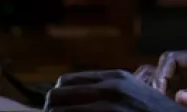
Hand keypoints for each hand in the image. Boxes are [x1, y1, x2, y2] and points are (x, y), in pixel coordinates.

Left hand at [46, 69, 186, 111]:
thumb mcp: (134, 94)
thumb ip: (108, 90)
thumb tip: (75, 94)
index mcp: (115, 78)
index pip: (66, 82)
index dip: (57, 98)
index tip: (57, 109)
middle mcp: (111, 88)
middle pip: (57, 96)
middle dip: (53, 110)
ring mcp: (111, 107)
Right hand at [141, 50, 186, 111]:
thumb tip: (179, 97)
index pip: (174, 58)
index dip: (162, 73)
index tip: (159, 92)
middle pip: (165, 64)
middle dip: (156, 78)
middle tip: (154, 98)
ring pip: (164, 74)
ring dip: (156, 85)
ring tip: (152, 100)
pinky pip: (169, 87)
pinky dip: (160, 93)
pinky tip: (157, 103)